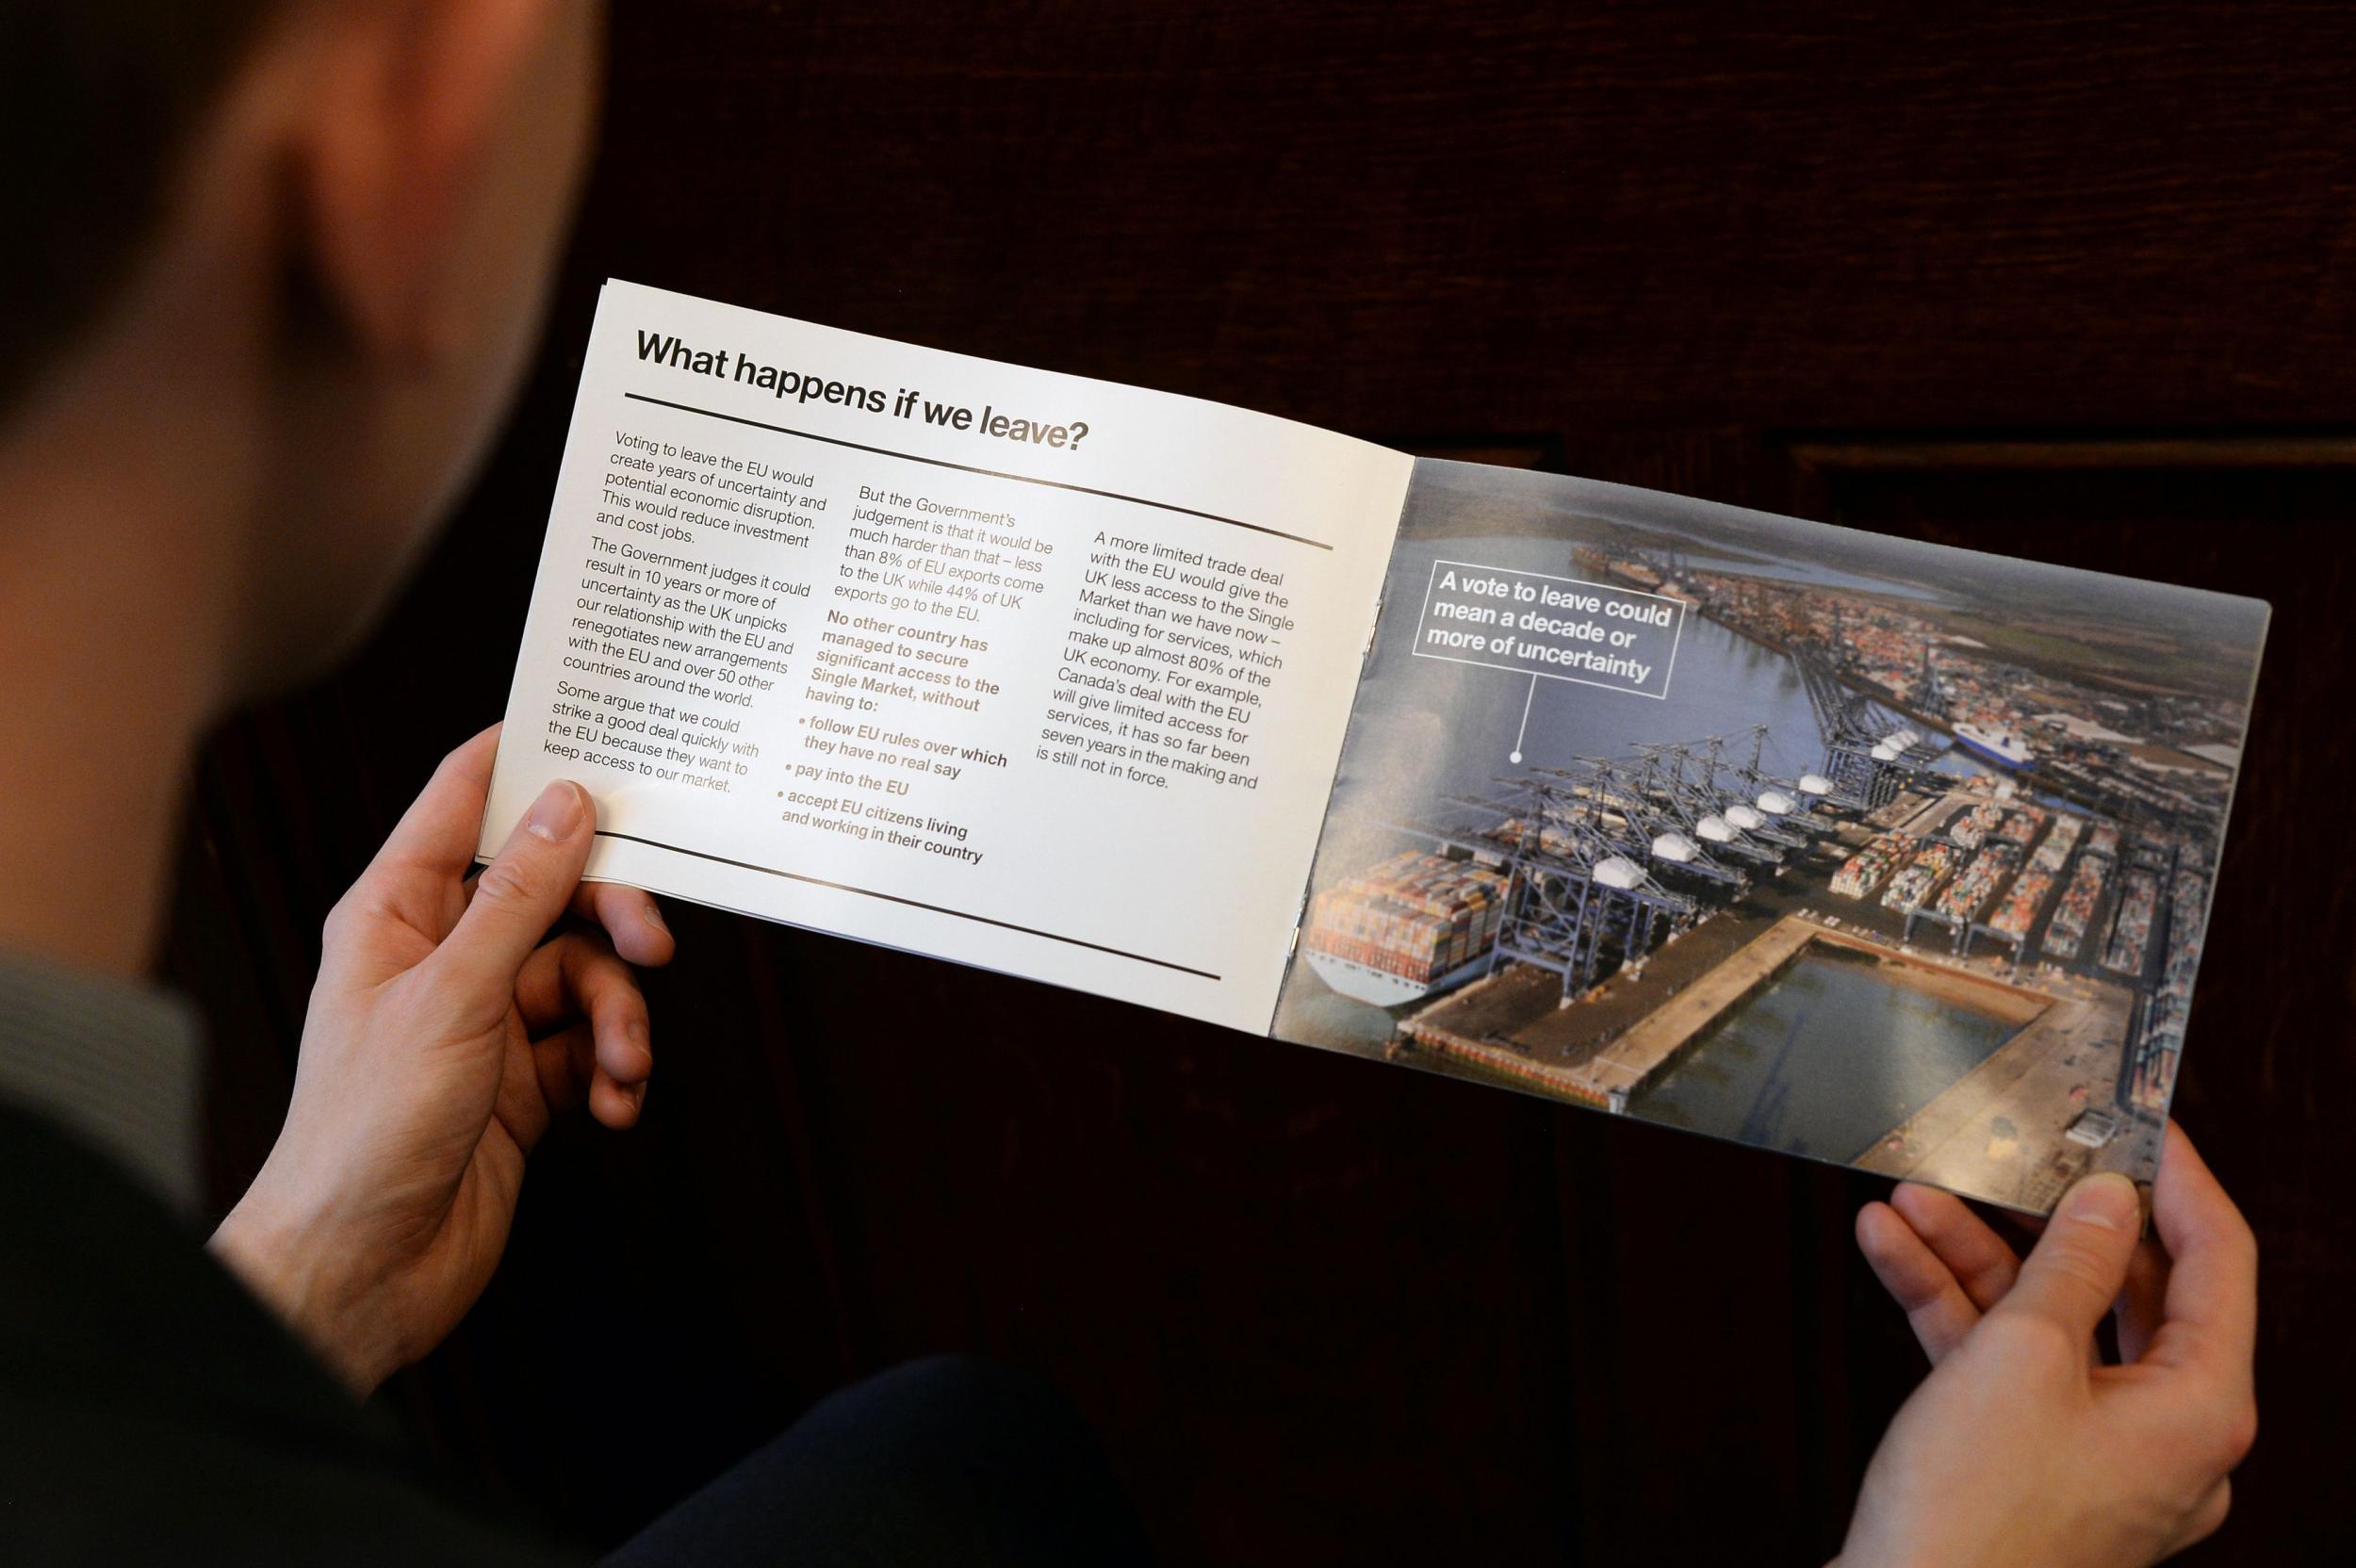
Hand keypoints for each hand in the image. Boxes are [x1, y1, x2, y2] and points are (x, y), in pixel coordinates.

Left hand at [210, 726, 674, 1395]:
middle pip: (554, 893)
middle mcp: (444, 957)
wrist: (364, 1268)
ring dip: (619, 1018)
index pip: (463, 802)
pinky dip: (614, 1071)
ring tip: (621, 1065)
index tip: (599, 737)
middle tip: (653, 945)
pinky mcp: (522, 1084)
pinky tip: (613, 1104)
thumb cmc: (367, 1133)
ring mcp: (485, 1021)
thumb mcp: (456, 996)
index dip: (527, 761)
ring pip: (586, 976)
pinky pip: (591, 1047)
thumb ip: (519, 897)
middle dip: (611, 920)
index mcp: (397, 913)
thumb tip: (567, 806)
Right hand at [1839, 1124, 2257, 1567]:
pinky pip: (2008, 1369)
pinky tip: (1897, 1255)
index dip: (2177, 1180)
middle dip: (2045, 1218)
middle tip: (2016, 1155)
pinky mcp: (2036, 1465)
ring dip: (1978, 1256)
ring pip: (2052, 1325)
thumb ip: (2070, 1264)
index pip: (2216, 1263)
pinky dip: (1955, 1311)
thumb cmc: (1978, 1519)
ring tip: (1914, 1201)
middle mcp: (2167, 1435)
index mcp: (2200, 1408)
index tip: (2142, 1123)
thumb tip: (2108, 1200)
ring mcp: (2101, 1453)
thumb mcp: (2021, 1355)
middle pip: (2124, 1291)